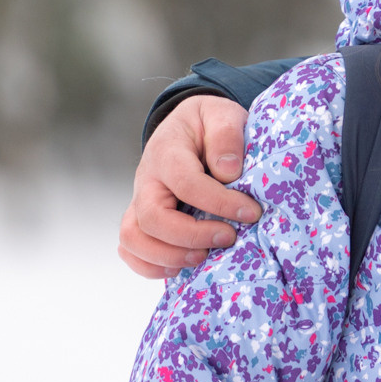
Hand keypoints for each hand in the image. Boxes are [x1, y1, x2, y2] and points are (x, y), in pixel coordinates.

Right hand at [117, 95, 258, 278]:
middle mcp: (146, 179)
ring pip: (133, 238)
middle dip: (191, 235)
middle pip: (151, 217)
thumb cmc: (209, 123)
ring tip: (204, 258)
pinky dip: (149, 265)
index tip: (251, 212)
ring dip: (168, 256)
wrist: (189, 127)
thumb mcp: (222, 114)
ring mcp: (139, 201)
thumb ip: (226, 134)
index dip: (218, 202)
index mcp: (167, 151)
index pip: (185, 182)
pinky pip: (129, 249)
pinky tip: (182, 267)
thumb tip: (228, 172)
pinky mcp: (141, 219)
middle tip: (229, 238)